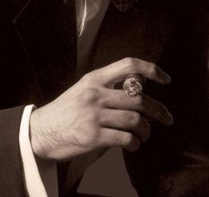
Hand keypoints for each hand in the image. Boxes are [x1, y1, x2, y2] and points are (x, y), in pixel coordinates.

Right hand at [29, 57, 172, 160]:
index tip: (165, 79)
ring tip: (145, 134)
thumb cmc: (66, 110)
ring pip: (135, 119)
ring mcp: (94, 115)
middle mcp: (96, 93)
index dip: (151, 69)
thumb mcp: (84, 89)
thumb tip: (138, 91)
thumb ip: (107, 87)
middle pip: (138, 97)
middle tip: (167, 117)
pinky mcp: (93, 136)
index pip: (129, 65)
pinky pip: (125, 138)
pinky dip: (135, 143)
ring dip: (147, 129)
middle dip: (158, 109)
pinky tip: (133, 144)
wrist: (41, 130)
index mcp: (95, 78)